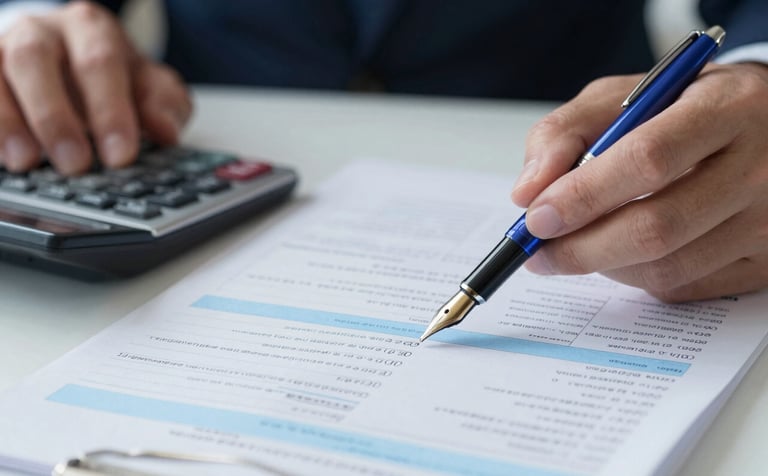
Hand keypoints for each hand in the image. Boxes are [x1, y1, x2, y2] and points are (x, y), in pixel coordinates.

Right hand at [0, 1, 191, 174]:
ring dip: (10, 121)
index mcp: (90, 29)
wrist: (60, 55)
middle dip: (56, 116)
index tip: (121, 155)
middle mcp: (41, 31)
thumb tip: (167, 130)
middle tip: (76, 165)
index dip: (110, 111)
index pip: (100, 62)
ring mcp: (2, 48)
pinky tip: (3, 156)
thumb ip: (163, 104)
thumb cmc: (107, 76)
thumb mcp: (147, 86)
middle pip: (36, 59)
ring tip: (28, 163)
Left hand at [511, 62, 767, 301]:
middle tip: (538, 252)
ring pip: (667, 268)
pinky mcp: (767, 263)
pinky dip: (635, 277)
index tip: (536, 217)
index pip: (648, 159)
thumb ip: (565, 132)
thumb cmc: (682, 109)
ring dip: (603, 265)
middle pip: (657, 227)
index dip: (583, 196)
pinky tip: (620, 252)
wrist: (765, 127)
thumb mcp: (621, 97)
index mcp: (727, 107)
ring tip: (574, 247)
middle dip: (580, 248)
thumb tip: (528, 192)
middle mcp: (760, 166)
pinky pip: (684, 288)